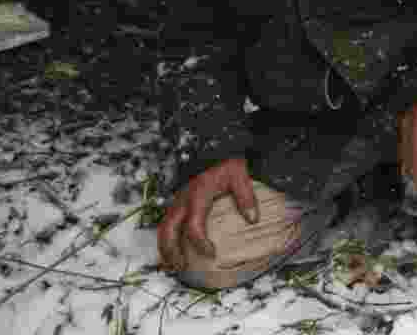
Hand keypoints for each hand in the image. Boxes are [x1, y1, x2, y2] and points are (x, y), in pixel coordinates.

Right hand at [157, 158, 257, 272]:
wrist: (214, 149)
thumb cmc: (226, 163)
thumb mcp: (239, 175)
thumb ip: (246, 196)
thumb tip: (252, 219)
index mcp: (198, 195)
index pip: (194, 225)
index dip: (201, 243)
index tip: (212, 254)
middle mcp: (183, 199)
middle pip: (168, 229)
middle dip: (171, 250)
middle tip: (181, 267)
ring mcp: (178, 200)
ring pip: (164, 227)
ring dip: (166, 247)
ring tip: (173, 265)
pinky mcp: (178, 201)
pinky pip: (167, 222)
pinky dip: (167, 238)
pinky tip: (174, 251)